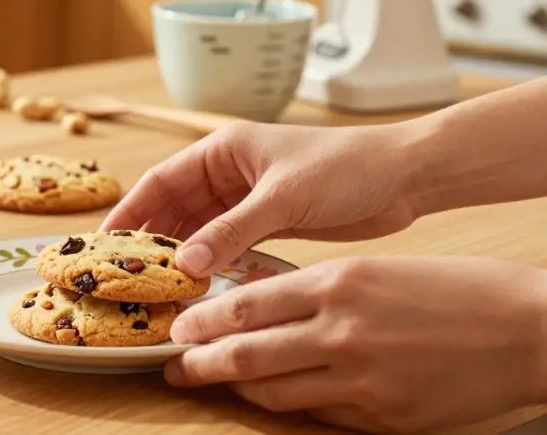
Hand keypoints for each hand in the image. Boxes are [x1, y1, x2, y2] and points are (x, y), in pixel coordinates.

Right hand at [99, 122, 421, 277]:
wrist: (404, 177)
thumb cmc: (346, 167)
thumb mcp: (282, 197)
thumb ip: (233, 230)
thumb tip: (185, 264)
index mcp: (224, 149)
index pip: (162, 179)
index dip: (131, 209)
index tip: (105, 240)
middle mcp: (229, 172)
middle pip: (175, 207)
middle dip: (150, 238)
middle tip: (124, 272)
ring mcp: (248, 199)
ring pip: (199, 229)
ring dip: (180, 255)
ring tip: (156, 286)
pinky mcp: (269, 222)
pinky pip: (227, 245)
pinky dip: (212, 264)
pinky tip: (199, 286)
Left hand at [165, 255, 546, 432]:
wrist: (527, 329)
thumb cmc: (454, 289)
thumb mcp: (375, 271)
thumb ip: (316, 289)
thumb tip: (259, 302)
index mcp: (339, 284)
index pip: (247, 305)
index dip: (204, 320)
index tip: (180, 327)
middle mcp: (341, 331)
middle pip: (246, 355)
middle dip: (200, 363)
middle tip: (176, 366)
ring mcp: (360, 379)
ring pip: (273, 392)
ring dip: (237, 390)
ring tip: (216, 384)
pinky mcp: (381, 417)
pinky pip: (317, 415)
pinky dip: (291, 405)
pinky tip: (276, 399)